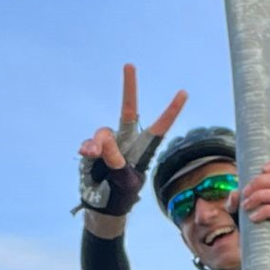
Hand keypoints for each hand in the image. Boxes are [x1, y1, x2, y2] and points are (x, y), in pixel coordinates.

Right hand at [77, 63, 187, 219]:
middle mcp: (127, 141)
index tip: (183, 93)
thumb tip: (102, 141)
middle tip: (129, 65)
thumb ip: (114, 160)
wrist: (100, 204)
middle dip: (129, 88)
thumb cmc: (120, 195)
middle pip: (129, 111)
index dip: (170, 111)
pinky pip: (89, 143)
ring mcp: (108, 144)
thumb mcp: (122, 181)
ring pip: (102, 132)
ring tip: (93, 156)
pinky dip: (88, 149)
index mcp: (143, 150)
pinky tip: (86, 156)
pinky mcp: (92, 149)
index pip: (159, 128)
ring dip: (97, 144)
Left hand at [230, 159, 269, 269]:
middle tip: (246, 195)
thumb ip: (237, 202)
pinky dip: (264, 211)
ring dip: (259, 196)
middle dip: (259, 183)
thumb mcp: (244, 213)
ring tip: (246, 207)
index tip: (262, 170)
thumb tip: (235, 194)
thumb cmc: (259, 232)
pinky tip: (253, 218)